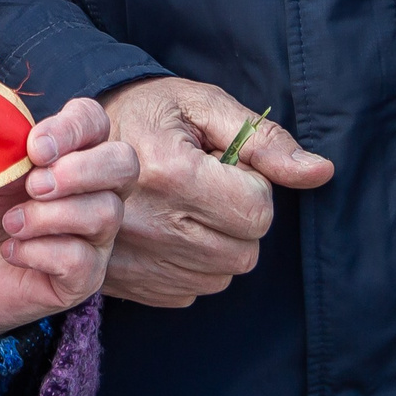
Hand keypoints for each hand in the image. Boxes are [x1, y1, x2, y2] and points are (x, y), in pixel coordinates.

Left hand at [0, 99, 134, 339]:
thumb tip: (32, 144)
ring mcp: (95, 235)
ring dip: (49, 215)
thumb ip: (9, 145)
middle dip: (80, 170)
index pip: (94, 121)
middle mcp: (94, 190)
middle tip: (33, 185)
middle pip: (124, 164)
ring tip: (10, 223)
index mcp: (71, 151)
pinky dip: (39, 252)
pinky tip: (12, 251)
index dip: (72, 128)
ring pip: (105, 213)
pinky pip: (81, 259)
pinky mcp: (85, 278)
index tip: (34, 148)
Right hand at [95, 77, 331, 308]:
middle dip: (239, 217)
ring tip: (187, 206)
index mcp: (172, 173)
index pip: (257, 211)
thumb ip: (264, 140)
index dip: (253, 185)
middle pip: (245, 251)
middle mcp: (152, 224)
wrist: (73, 140)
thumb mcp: (204, 105)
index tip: (224, 164)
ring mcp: (136, 259)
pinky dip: (191, 264)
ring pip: (222, 275)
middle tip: (207, 184)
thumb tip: (321, 172)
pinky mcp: (128, 283)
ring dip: (218, 243)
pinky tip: (169, 229)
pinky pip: (191, 290)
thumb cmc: (148, 112)